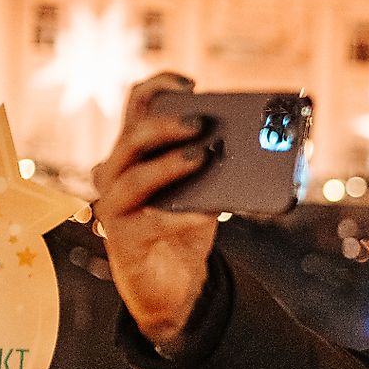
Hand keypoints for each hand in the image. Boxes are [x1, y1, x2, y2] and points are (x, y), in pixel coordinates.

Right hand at [92, 72, 218, 346]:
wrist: (171, 285)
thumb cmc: (184, 227)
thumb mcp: (203, 190)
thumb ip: (215, 166)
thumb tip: (254, 144)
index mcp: (134, 150)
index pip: (137, 104)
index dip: (160, 86)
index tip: (192, 84)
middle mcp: (114, 171)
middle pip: (133, 135)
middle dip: (167, 124)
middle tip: (202, 122)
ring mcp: (113, 205)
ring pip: (133, 175)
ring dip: (170, 164)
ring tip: (203, 157)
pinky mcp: (122, 238)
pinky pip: (150, 221)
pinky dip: (181, 216)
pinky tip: (208, 212)